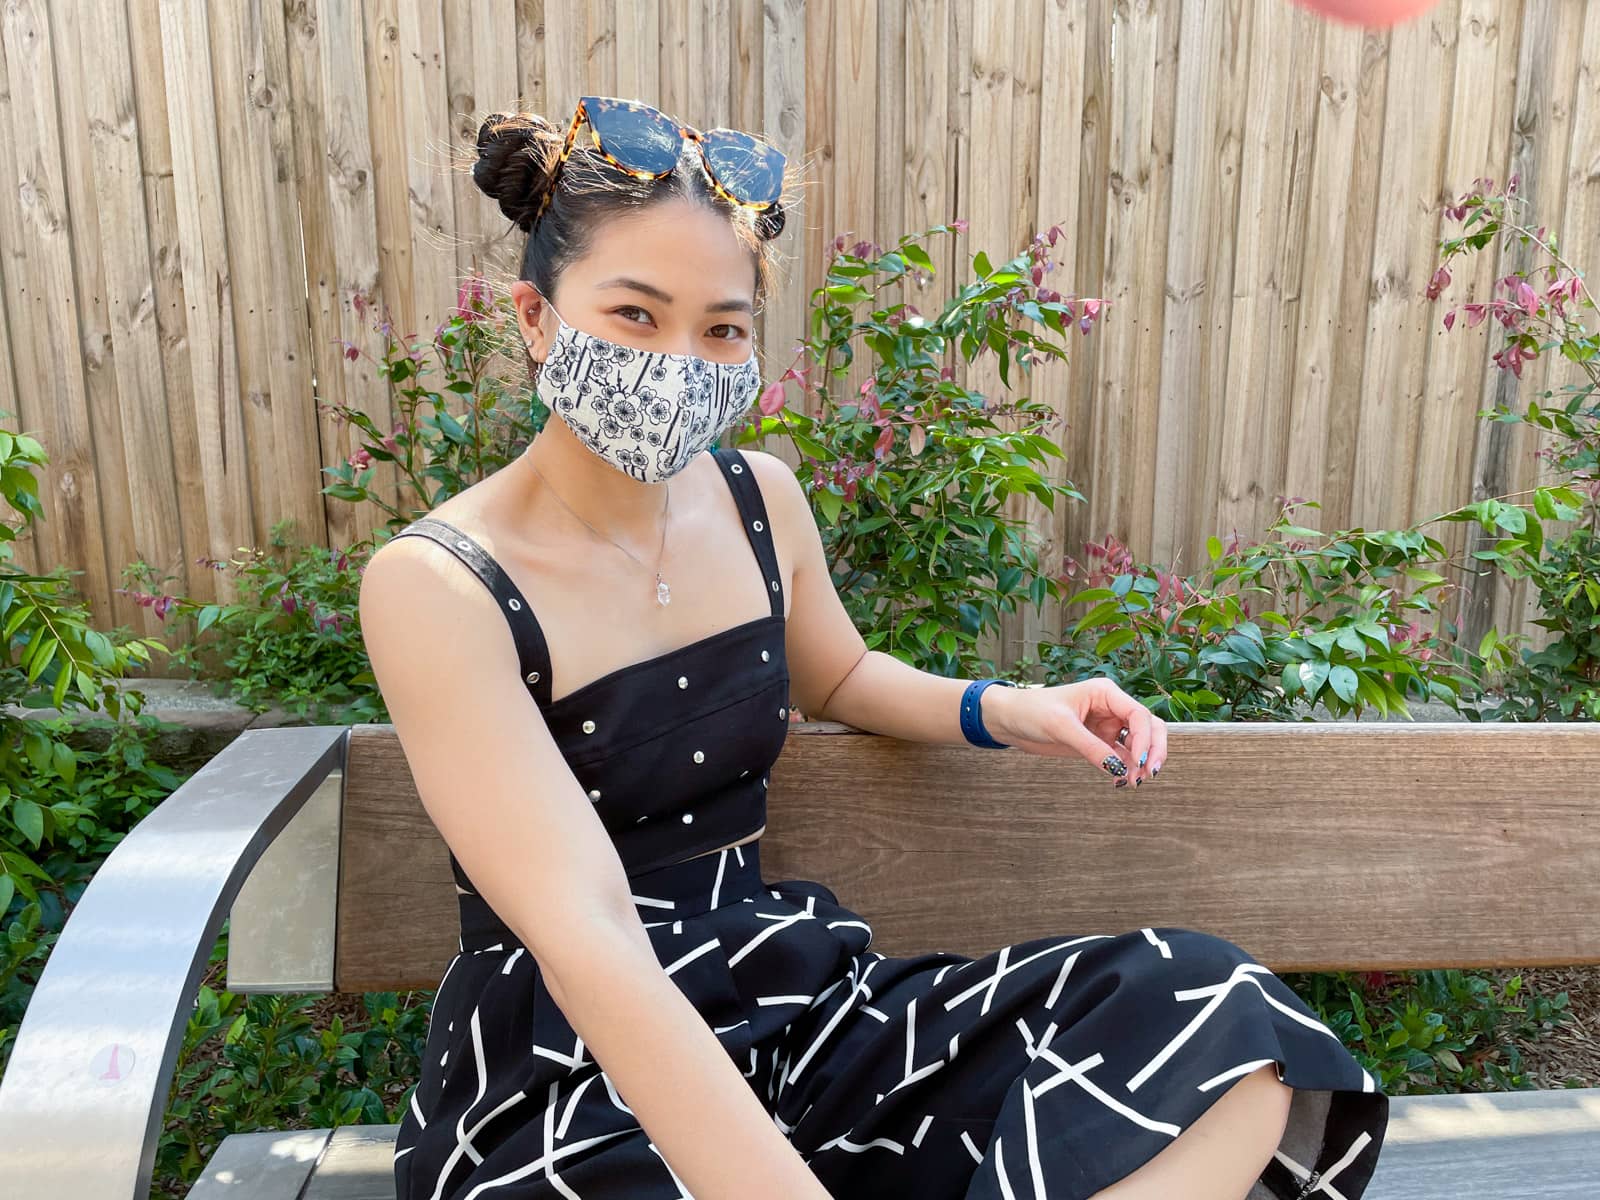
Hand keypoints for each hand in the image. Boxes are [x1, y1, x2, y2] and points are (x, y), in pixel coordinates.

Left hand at [983, 677, 1165, 786]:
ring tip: (1133, 784)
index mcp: (1106, 693)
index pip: (1138, 715)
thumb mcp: (1061, 727)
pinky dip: (1126, 769)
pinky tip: (1120, 782)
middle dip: (1153, 751)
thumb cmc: (1032, 712)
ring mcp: (1107, 726)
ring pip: (1139, 744)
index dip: (1145, 739)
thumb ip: (1091, 748)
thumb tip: (1119, 770)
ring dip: (1141, 763)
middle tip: (1149, 775)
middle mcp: (1111, 708)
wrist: (1011, 720)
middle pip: (1148, 728)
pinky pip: (1122, 757)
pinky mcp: (1099, 742)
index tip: (1140, 762)